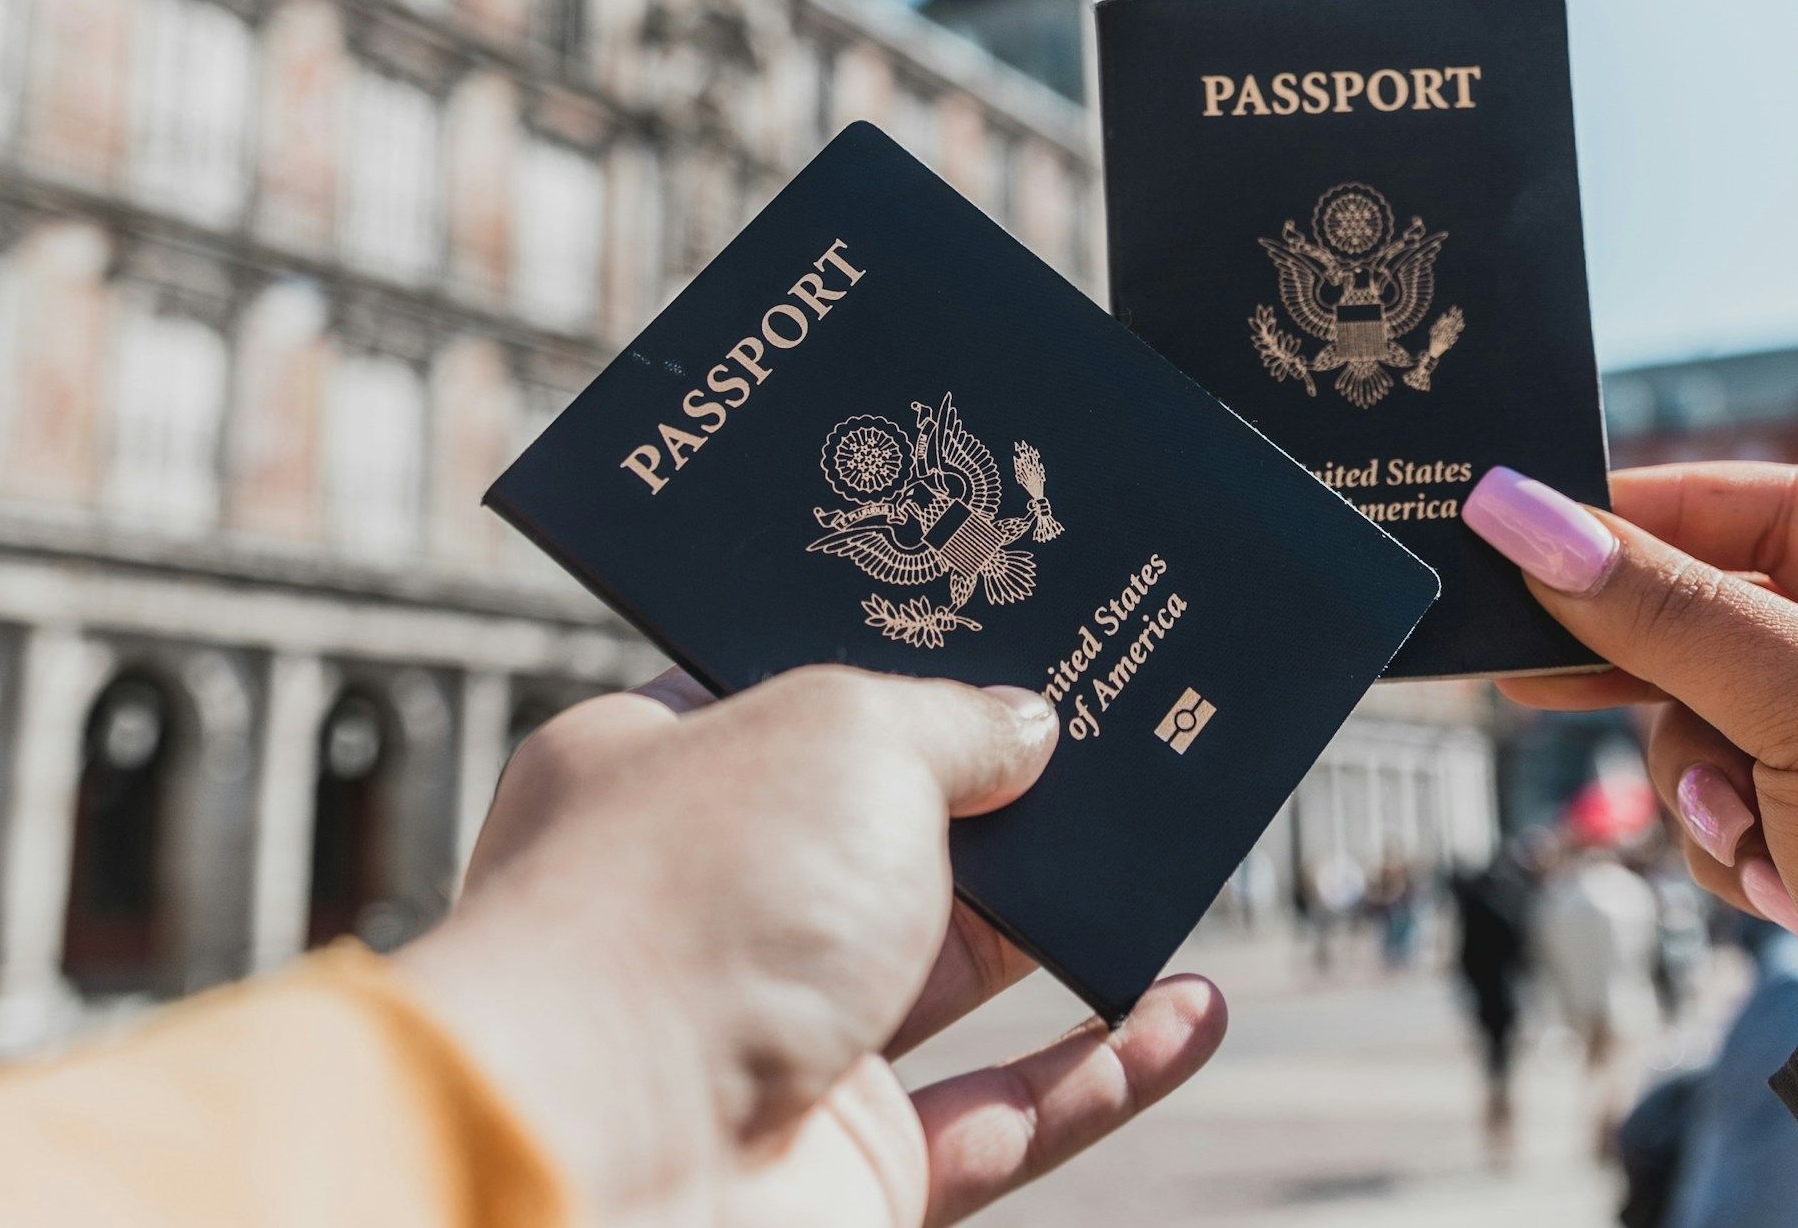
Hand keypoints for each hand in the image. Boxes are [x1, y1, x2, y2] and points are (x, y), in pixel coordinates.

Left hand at [394, 665, 1226, 1224]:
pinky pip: (1007, 1116)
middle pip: (889, 833)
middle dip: (1007, 792)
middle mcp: (711, 908)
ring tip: (1180, 854)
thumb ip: (951, 722)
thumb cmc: (690, 908)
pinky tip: (1192, 1011)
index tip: (1008, 627)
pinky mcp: (849, 1167)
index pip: (786, 695)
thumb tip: (1026, 728)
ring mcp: (780, 1044)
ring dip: (1073, 924)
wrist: (605, 1170)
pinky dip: (1107, 1070)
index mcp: (656, 776)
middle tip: (1123, 730)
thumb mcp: (843, 736)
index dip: (899, 660)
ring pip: (957, 972)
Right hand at [1463, 461, 1797, 942]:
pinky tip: (1784, 886)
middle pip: (1727, 627)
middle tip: (1530, 671)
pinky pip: (1732, 813)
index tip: (1548, 529)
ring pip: (1709, 730)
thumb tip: (1517, 513)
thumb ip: (1662, 610)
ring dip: (1705, 784)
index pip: (1780, 512)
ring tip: (1747, 832)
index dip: (1662, 515)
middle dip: (1654, 674)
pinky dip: (1737, 847)